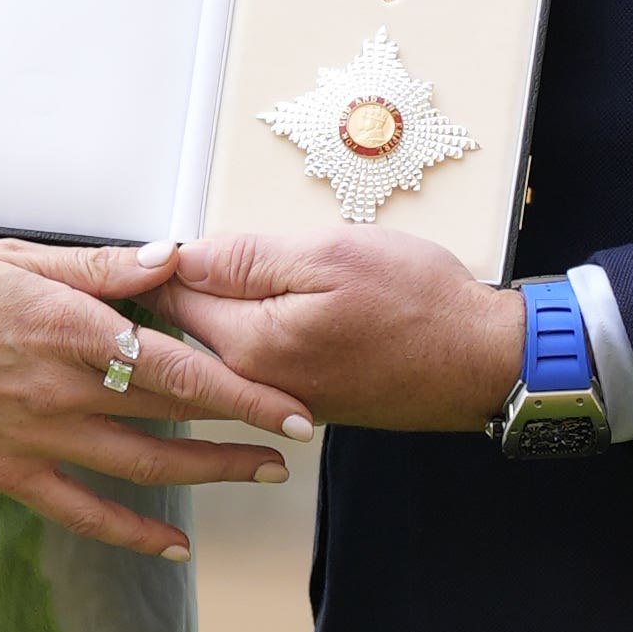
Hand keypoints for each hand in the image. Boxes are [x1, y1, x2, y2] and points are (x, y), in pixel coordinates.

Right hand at [0, 238, 314, 559]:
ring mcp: (33, 435)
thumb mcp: (18, 256)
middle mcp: (58, 387)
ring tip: (257, 475)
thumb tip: (173, 257)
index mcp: (67, 325)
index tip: (292, 402)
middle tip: (299, 436)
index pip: (178, 363)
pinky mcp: (5, 470)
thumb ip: (100, 267)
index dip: (243, 387)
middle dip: (243, 432)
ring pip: (139, 467)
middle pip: (172, 417)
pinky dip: (130, 531)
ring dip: (206, 475)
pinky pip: (80, 509)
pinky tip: (174, 543)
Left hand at [154, 229, 523, 433]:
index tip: (153, 235)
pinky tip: (265, 298)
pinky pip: (251, 355)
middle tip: (190, 244)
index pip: (169, 296)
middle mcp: (253, 381)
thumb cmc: (419, 305)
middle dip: (177, 282)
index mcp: (250, 344)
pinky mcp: (301, 396)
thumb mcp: (331, 255)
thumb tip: (181, 255)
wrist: (479, 362)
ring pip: (219, 339)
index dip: (157, 258)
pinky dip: (246, 325)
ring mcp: (277, 394)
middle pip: (186, 323)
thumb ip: (247, 257)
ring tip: (226, 265)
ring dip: (212, 304)